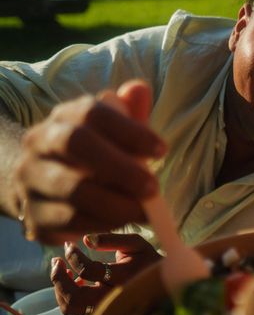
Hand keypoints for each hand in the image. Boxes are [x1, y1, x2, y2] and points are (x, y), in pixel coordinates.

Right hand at [13, 80, 164, 243]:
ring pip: (73, 190)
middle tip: (153, 188)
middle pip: (77, 144)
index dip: (131, 130)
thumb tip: (139, 89)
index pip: (94, 112)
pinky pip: (69, 222)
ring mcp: (31, 180)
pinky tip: (122, 222)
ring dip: (117, 204)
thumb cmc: (94, 153)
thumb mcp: (112, 132)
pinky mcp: (34, 216)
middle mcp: (41, 142)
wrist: (41, 184)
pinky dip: (102, 224)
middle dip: (121, 168)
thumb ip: (130, 114)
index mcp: (65, 116)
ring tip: (144, 210)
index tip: (162, 150)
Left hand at [51, 233, 161, 314]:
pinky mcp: (97, 311)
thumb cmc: (146, 259)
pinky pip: (74, 309)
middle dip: (59, 277)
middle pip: (75, 296)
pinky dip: (65, 295)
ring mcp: (104, 307)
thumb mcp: (136, 243)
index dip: (74, 256)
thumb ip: (112, 239)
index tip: (69, 245)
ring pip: (71, 307)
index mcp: (123, 277)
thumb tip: (86, 239)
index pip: (89, 270)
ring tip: (60, 271)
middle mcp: (112, 296)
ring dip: (59, 288)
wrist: (160, 282)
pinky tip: (71, 280)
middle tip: (57, 260)